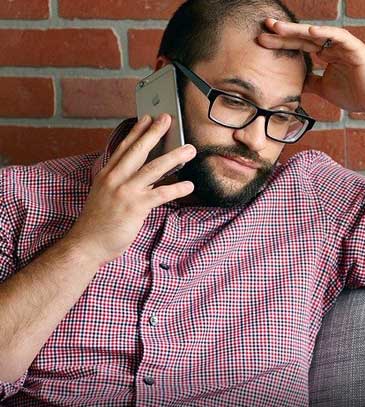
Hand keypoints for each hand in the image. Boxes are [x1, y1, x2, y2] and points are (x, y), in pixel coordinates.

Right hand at [64, 114, 196, 263]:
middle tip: (168, 118)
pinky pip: (161, 194)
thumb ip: (122, 182)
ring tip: (190, 149)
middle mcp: (114, 179)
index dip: (136, 131)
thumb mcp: (105, 195)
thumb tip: (146, 174)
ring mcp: (125, 191)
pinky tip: (189, 185)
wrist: (87, 244)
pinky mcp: (135, 207)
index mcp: (107, 174)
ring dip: (174, 157)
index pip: (124, 147)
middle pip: (138, 150)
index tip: (147, 117)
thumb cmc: (99, 222)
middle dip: (154, 133)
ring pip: (153, 168)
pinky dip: (177, 188)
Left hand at [256, 19, 364, 117]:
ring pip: (319, 34)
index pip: (300, 45)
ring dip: (299, 30)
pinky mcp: (357, 48)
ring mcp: (345, 45)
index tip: (262, 40)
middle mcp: (334, 46)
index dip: (282, 42)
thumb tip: (294, 83)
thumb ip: (311, 83)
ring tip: (280, 28)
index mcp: (327, 54)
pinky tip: (310, 32)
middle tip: (265, 25)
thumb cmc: (356, 96)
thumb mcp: (325, 89)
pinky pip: (340, 36)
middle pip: (305, 37)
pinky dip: (326, 33)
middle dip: (284, 32)